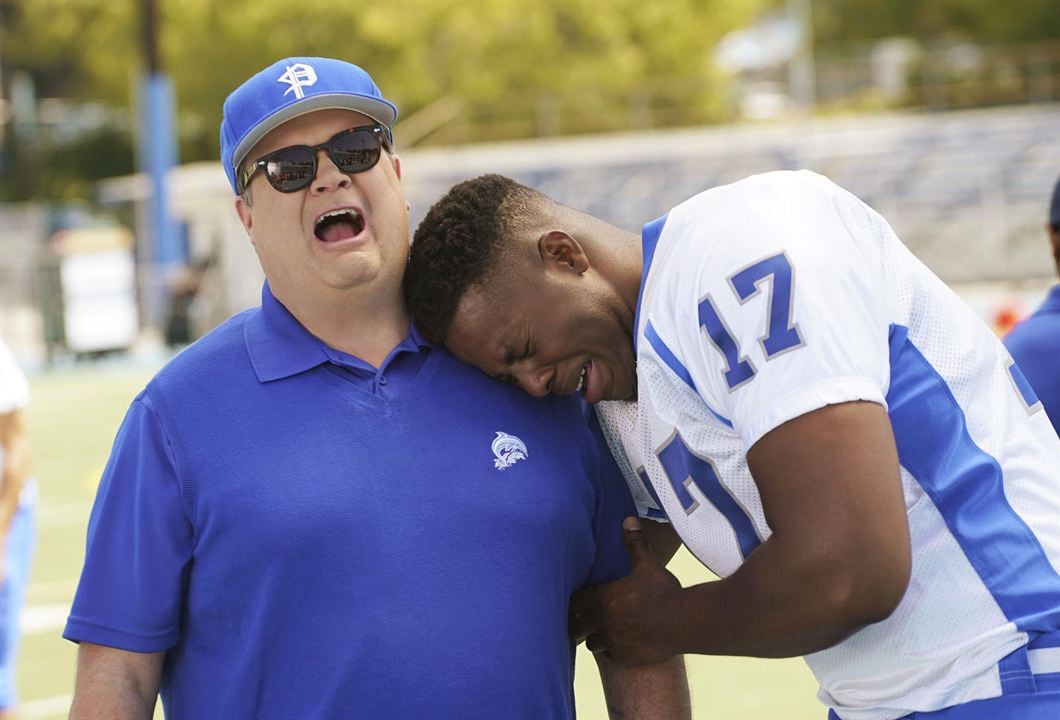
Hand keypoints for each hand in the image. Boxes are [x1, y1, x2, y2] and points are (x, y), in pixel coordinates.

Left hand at [570, 517, 683, 664]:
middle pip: (574, 627)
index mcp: (599, 598)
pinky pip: (610, 657)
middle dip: (576, 624)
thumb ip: (634, 543)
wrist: (680, 622)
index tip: (574, 601)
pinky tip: (620, 645)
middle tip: (580, 620)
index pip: (572, 603)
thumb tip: (628, 520)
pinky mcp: (624, 657)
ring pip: (591, 644)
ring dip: (594, 638)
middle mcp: (599, 622)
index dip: (572, 602)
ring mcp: (611, 642)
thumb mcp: (646, 564)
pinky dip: (612, 652)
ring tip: (601, 633)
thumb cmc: (660, 591)